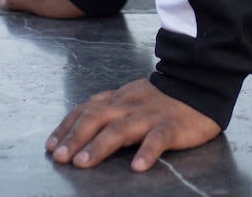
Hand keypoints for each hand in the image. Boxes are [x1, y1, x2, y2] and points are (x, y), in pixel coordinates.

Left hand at [47, 78, 221, 171]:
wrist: (200, 84)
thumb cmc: (162, 98)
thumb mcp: (130, 97)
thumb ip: (108, 107)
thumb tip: (79, 122)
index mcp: (118, 99)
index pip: (86, 110)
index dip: (66, 128)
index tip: (51, 146)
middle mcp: (129, 105)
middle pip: (97, 118)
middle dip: (76, 138)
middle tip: (61, 158)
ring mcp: (150, 115)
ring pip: (121, 129)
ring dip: (100, 146)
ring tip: (84, 163)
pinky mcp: (172, 126)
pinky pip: (158, 138)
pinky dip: (147, 152)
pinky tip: (138, 167)